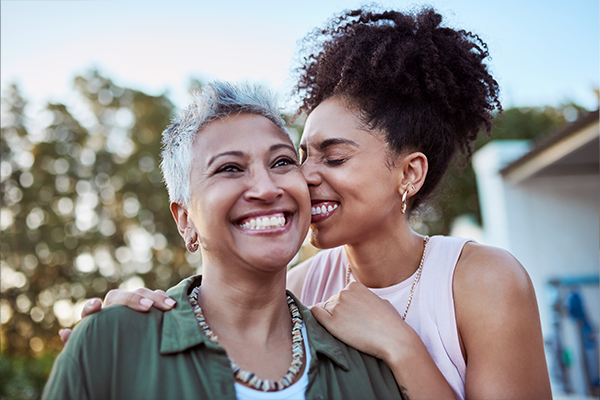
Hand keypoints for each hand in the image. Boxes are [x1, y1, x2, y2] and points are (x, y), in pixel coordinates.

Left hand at [58, 288, 176, 343]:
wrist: (123, 347)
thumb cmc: (106, 348)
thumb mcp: (92, 348)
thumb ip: (79, 340)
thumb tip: (62, 332)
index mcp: (97, 318)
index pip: (91, 310)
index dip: (92, 307)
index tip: (96, 306)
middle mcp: (113, 307)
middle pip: (121, 296)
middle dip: (134, 300)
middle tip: (148, 308)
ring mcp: (131, 304)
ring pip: (141, 293)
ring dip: (155, 297)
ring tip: (169, 306)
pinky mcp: (146, 304)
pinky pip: (155, 295)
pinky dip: (163, 297)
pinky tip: (173, 304)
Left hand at [310, 281, 413, 360]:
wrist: (394, 339)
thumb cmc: (391, 323)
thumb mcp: (380, 301)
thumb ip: (366, 298)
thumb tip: (358, 302)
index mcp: (354, 286)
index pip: (340, 295)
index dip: (344, 307)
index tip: (350, 318)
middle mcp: (343, 293)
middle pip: (331, 302)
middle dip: (336, 313)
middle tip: (348, 327)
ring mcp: (337, 307)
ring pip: (323, 310)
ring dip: (329, 319)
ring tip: (343, 331)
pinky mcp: (332, 322)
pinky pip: (315, 315)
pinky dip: (315, 318)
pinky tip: (319, 325)